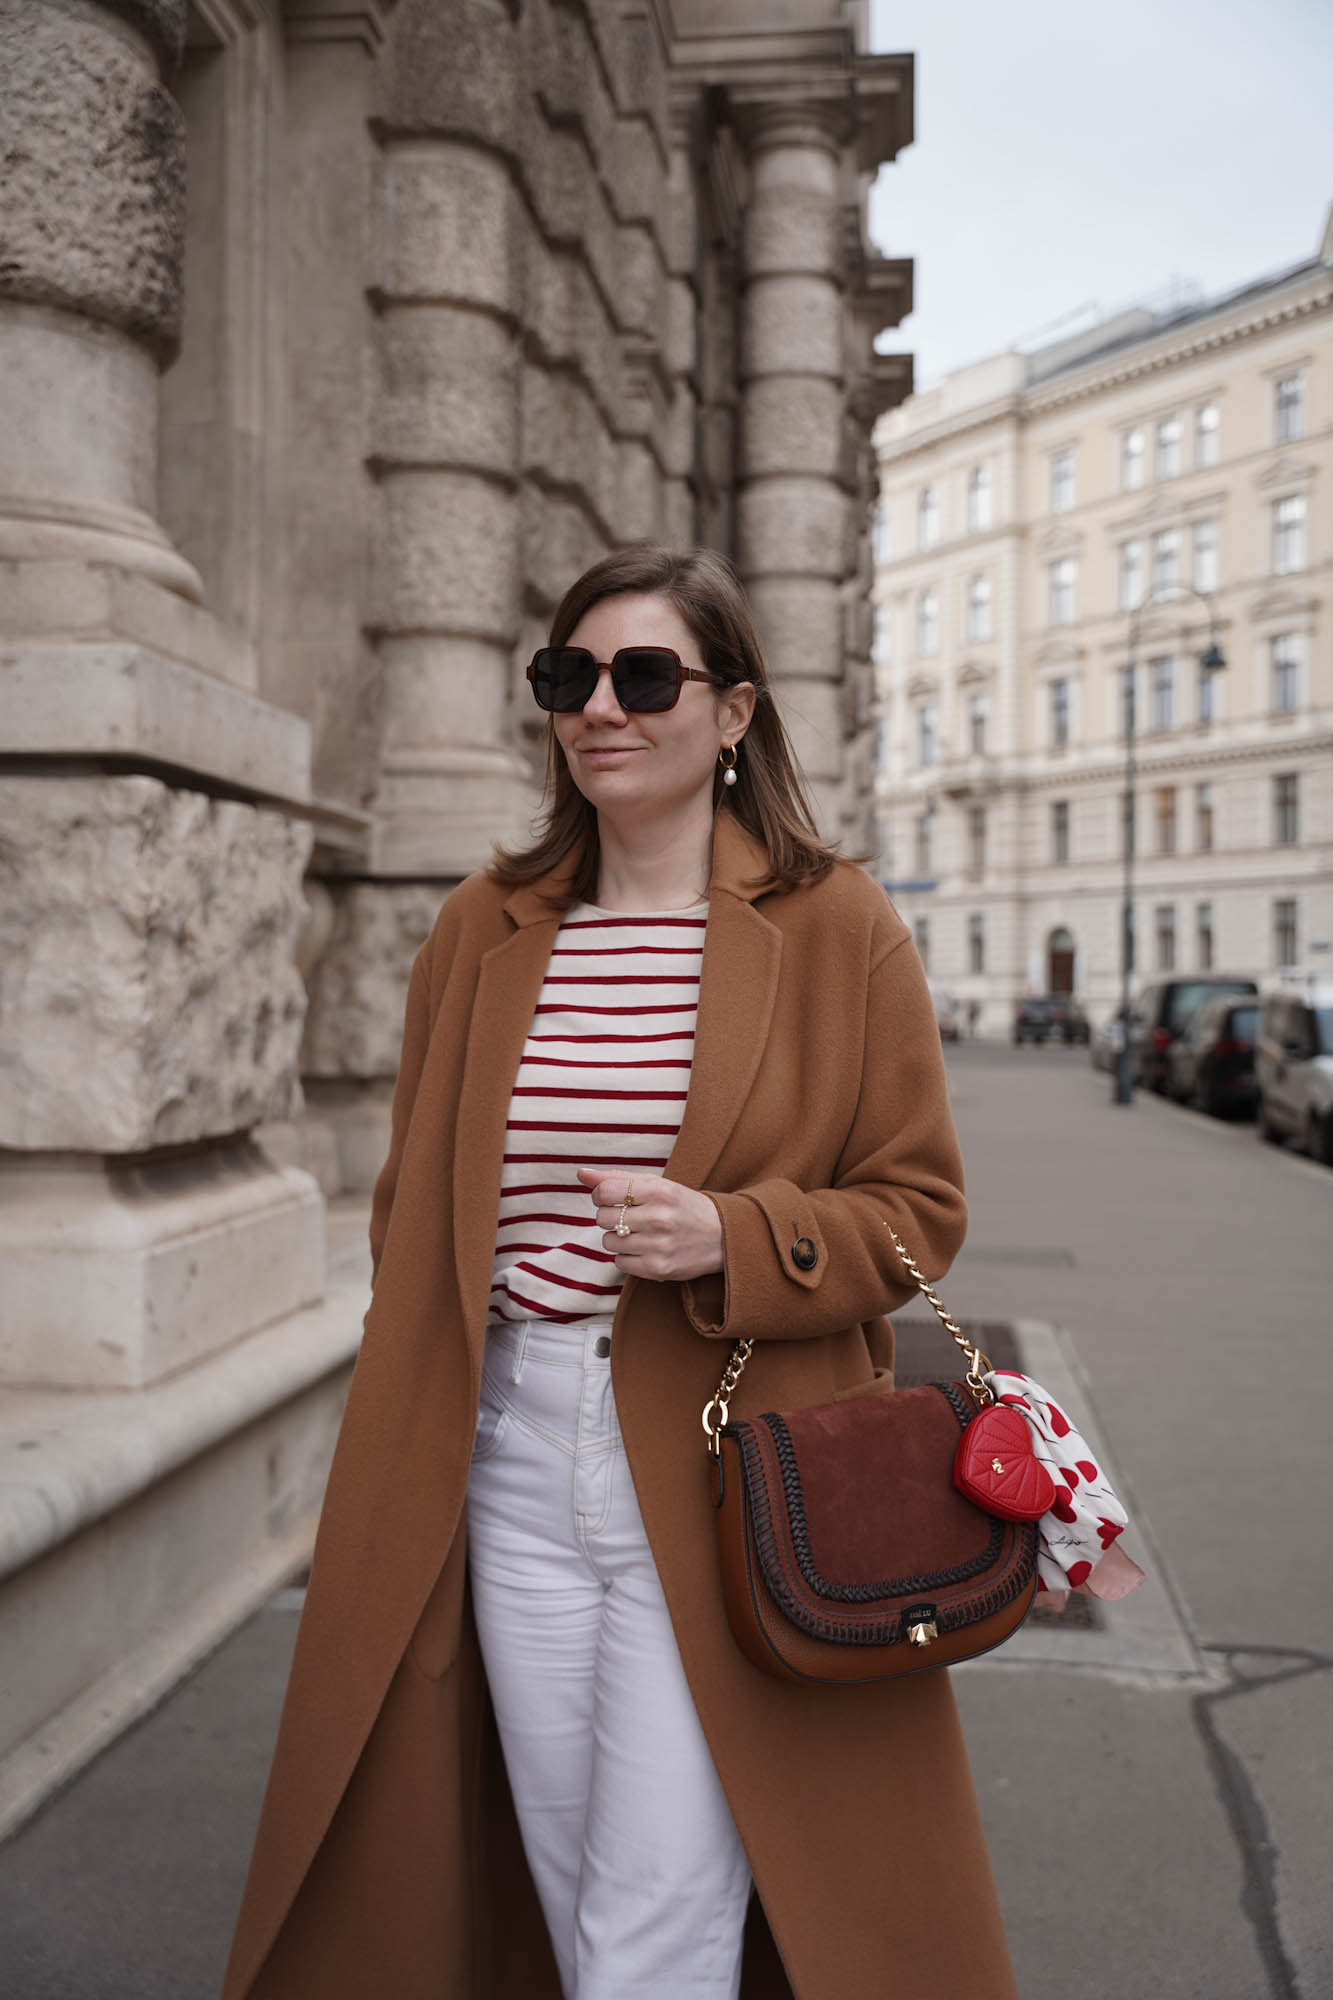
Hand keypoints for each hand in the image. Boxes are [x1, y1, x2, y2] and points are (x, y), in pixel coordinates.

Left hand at [577, 1168, 723, 1283]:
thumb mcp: (657, 1185)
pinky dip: (627, 1257)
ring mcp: (659, 1245)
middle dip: (610, 1217)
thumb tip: (581, 1174)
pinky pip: (619, 1262)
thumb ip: (618, 1178)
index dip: (601, 1195)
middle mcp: (659, 1217)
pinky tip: (645, 1249)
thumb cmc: (683, 1206)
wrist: (722, 1236)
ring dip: (618, 1238)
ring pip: (609, 1241)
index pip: (604, 1191)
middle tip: (630, 1217)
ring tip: (639, 1234)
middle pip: (603, 1218)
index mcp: (659, 1191)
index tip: (612, 1199)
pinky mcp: (659, 1268)